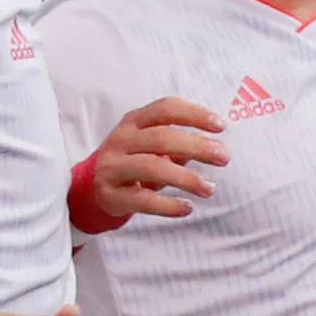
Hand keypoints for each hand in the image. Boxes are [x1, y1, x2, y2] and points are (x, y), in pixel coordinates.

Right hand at [78, 95, 226, 226]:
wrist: (91, 187)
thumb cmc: (133, 161)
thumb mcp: (152, 147)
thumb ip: (178, 143)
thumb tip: (214, 146)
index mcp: (134, 121)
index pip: (165, 108)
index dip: (194, 114)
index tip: (221, 126)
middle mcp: (121, 140)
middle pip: (162, 138)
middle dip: (197, 147)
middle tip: (224, 158)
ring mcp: (112, 167)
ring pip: (151, 167)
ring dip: (185, 178)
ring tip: (210, 189)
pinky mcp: (110, 194)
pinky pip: (142, 200)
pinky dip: (168, 205)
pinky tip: (187, 207)